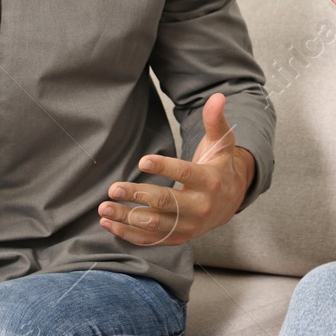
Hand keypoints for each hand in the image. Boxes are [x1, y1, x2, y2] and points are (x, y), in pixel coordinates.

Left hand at [100, 92, 254, 245]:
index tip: (141, 161)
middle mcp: (200, 207)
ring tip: (104, 208)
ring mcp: (189, 225)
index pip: (185, 174)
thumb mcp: (221, 142)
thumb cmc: (220, 166)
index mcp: (210, 181)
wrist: (231, 200)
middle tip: (114, 187)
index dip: (164, 168)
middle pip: (166, 203)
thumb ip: (215, 120)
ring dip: (127, 218)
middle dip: (138, 196)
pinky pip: (152, 239)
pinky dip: (129, 234)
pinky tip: (109, 224)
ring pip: (155, 225)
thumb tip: (218, 96)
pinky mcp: (179, 237)